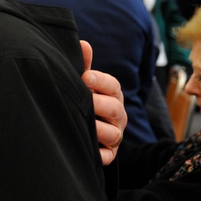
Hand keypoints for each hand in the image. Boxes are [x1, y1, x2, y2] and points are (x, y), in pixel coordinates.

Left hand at [80, 41, 125, 164]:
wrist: (86, 131)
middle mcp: (117, 116)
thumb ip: (84, 66)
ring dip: (97, 129)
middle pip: (115, 109)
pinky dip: (97, 154)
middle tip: (84, 100)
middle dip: (99, 104)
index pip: (113, 86)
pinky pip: (106, 157)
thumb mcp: (86, 84)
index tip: (85, 77)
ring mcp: (114, 136)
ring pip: (112, 134)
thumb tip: (82, 43)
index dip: (101, 81)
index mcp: (112, 96)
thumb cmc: (86, 100)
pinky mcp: (108, 155)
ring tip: (82, 123)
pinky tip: (84, 146)